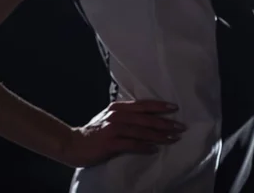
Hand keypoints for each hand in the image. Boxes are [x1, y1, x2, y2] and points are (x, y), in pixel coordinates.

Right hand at [61, 100, 185, 167]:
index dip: (160, 105)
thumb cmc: (94, 132)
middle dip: (165, 122)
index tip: (174, 107)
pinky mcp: (110, 142)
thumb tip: (146, 116)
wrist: (73, 144)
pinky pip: (132, 144)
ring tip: (173, 139)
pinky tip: (154, 149)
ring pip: (142, 131)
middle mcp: (117, 115)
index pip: (143, 104)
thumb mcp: (109, 117)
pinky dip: (145, 146)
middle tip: (180, 126)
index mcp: (118, 107)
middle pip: (146, 118)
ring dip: (160, 135)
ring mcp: (114, 128)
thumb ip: (125, 115)